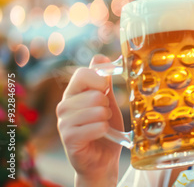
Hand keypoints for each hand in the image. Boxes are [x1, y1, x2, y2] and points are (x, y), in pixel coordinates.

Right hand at [56, 55, 124, 185]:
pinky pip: (96, 127)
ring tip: (102, 125)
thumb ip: (104, 82)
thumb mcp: (107, 101)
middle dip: (106, 105)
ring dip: (106, 118)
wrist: (102, 158)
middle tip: (104, 115)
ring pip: (97, 110)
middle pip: (93, 93)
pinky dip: (104, 130)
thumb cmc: (105, 127)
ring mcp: (64, 123)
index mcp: (73, 93)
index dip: (100, 79)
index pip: (82, 73)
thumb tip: (101, 57)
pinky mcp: (69, 139)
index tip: (105, 90)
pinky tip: (101, 134)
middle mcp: (64, 106)